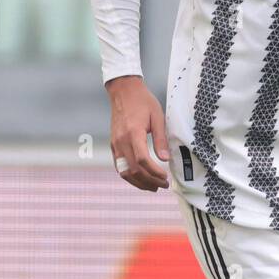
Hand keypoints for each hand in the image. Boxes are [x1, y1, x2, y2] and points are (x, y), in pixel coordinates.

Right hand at [106, 76, 169, 191]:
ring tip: (153, 187)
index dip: (154, 172)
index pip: (142, 160)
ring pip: (124, 172)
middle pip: (133, 170)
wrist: (123, 91)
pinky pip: (119, 166)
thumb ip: (160, 139)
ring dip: (139, 183)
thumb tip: (165, 159)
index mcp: (133, 133)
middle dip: (149, 181)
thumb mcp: (157, 117)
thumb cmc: (142, 102)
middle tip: (163, 185)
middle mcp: (121, 141)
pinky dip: (130, 176)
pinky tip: (141, 179)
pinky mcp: (113, 145)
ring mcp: (115, 144)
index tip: (165, 177)